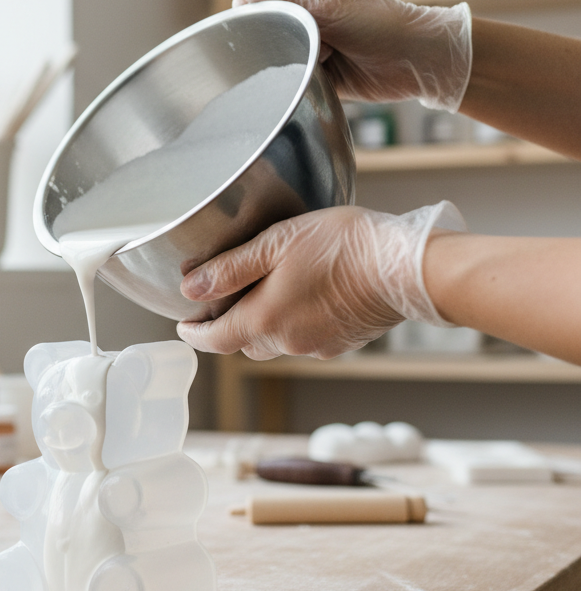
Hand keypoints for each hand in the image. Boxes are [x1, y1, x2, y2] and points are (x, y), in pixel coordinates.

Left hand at [177, 202, 465, 359]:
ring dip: (261, 326)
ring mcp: (316, 346)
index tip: (183, 325)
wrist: (406, 267)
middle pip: (243, 342)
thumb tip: (190, 288)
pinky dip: (293, 324)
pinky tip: (303, 298)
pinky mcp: (341, 344)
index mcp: (264, 320)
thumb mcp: (276, 244)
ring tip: (261, 297)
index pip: (213, 340)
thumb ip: (230, 268)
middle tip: (219, 305)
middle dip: (227, 327)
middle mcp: (287, 342)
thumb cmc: (344, 247)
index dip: (193, 333)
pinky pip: (304, 340)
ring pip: (275, 343)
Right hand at [233, 0, 472, 111]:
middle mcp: (307, 22)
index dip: (252, 15)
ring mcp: (314, 50)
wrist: (418, 61)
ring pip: (279, 61)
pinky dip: (297, 84)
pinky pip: (296, 82)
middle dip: (269, 46)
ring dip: (285, 67)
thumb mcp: (331, 2)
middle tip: (286, 52)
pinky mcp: (321, 77)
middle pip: (267, 34)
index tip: (257, 30)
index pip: (260, 2)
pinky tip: (304, 84)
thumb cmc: (380, 23)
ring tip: (306, 66)